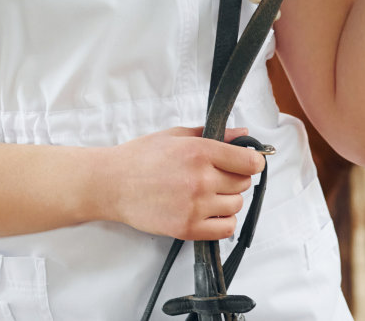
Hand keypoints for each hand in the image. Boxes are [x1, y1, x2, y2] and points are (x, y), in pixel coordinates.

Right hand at [103, 125, 265, 240]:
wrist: (112, 184)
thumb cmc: (140, 157)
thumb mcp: (176, 136)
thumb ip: (214, 134)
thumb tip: (244, 136)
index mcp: (199, 151)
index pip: (249, 162)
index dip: (253, 161)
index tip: (248, 162)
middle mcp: (201, 178)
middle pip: (243, 183)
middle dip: (235, 178)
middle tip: (216, 175)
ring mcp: (195, 206)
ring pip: (236, 206)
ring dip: (227, 200)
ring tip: (207, 193)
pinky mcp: (188, 228)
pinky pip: (225, 229)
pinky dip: (223, 221)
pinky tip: (209, 211)